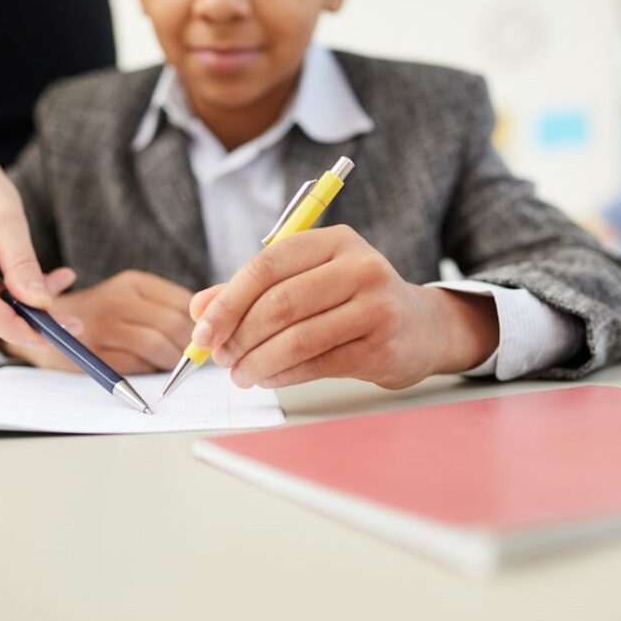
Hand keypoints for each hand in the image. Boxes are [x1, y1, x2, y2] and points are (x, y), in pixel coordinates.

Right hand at [0, 147, 63, 346]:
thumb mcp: (6, 214)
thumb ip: (21, 260)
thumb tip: (40, 304)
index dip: (11, 324)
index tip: (50, 336)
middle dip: (24, 319)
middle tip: (71, 319)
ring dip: (17, 309)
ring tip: (54, 281)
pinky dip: (3, 304)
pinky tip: (25, 284)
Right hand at [1, 270, 194, 374]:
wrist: (37, 323)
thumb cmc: (95, 314)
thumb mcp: (126, 295)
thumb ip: (158, 306)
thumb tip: (203, 326)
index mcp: (132, 282)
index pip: (184, 302)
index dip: (198, 324)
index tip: (201, 337)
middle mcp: (118, 299)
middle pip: (175, 325)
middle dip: (188, 347)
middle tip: (190, 359)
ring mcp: (104, 326)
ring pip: (159, 346)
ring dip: (171, 363)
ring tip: (170, 367)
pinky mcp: (93, 353)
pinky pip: (136, 365)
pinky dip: (149, 372)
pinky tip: (147, 370)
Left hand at [188, 225, 498, 389]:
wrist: (420, 328)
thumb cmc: (353, 302)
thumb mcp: (307, 281)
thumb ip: (253, 291)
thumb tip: (200, 309)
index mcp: (335, 241)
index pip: (267, 265)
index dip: (228, 301)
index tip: (202, 332)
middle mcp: (359, 267)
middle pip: (281, 303)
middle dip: (239, 336)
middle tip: (220, 358)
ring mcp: (375, 306)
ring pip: (297, 338)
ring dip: (257, 362)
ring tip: (240, 374)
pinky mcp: (381, 346)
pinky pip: (317, 364)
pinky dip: (282, 376)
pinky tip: (267, 379)